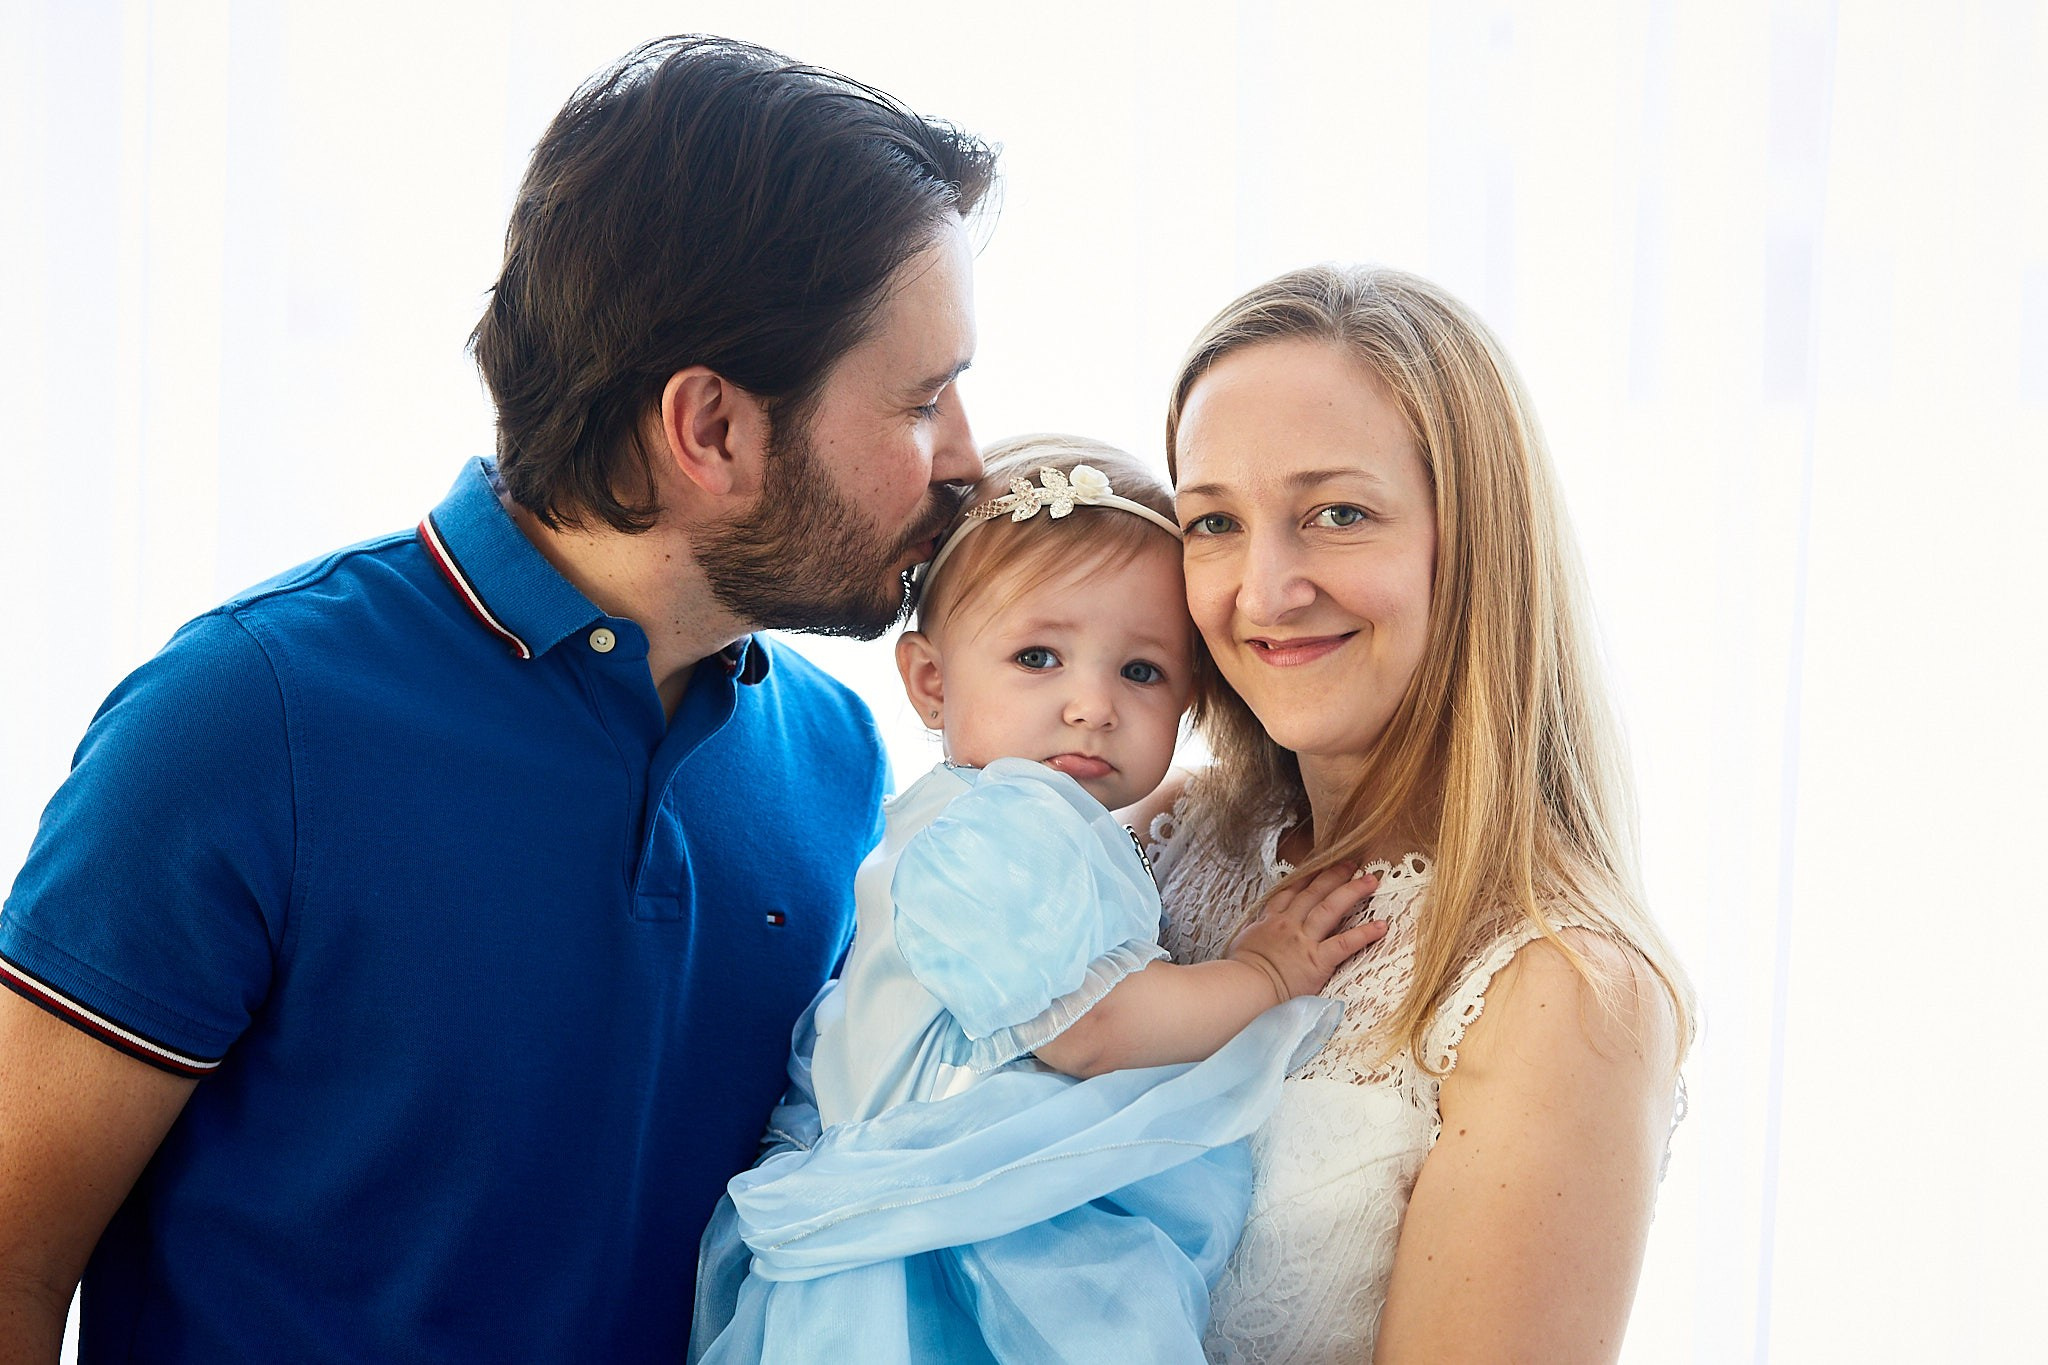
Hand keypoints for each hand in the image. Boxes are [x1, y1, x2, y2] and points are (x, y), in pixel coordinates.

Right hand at [1228, 864, 1386, 1003]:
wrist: (1245, 987)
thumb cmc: (1240, 971)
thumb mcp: (1243, 943)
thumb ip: (1256, 933)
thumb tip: (1257, 933)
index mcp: (1271, 920)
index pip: (1291, 891)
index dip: (1307, 877)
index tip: (1320, 865)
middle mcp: (1289, 924)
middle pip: (1315, 892)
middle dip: (1334, 875)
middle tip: (1352, 864)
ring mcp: (1304, 940)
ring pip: (1331, 908)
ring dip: (1352, 892)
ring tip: (1370, 880)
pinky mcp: (1318, 960)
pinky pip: (1345, 943)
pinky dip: (1364, 934)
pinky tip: (1381, 926)